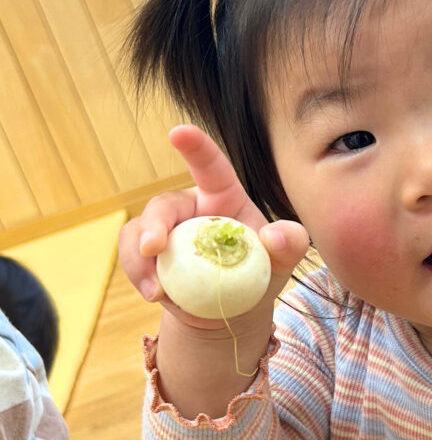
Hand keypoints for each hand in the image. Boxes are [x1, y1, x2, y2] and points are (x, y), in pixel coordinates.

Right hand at [118, 125, 308, 326]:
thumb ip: (290, 242)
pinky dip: (139, 277)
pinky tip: (156, 297)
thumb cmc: (261, 272)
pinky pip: (132, 258)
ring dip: (140, 261)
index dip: (196, 147)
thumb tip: (274, 236)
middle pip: (164, 203)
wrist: (235, 307)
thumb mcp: (283, 259)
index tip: (179, 132)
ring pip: (138, 232)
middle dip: (154, 223)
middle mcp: (189, 209)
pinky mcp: (148, 256)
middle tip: (153, 248)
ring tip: (157, 293)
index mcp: (223, 196)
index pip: (210, 166)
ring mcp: (165, 232)